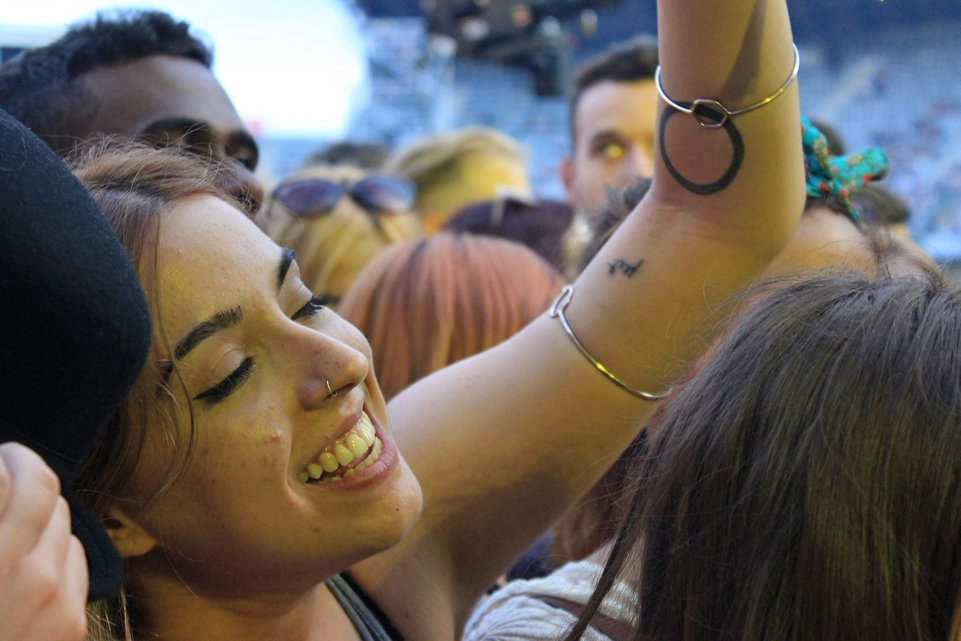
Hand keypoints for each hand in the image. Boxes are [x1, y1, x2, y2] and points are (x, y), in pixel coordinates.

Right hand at [0, 442, 88, 640]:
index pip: (5, 476)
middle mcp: (20, 569)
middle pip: (42, 486)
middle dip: (20, 469)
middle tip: (2, 467)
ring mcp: (52, 596)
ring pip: (64, 519)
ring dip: (40, 507)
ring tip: (13, 510)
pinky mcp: (70, 624)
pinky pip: (75, 558)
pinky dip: (56, 545)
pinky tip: (32, 550)